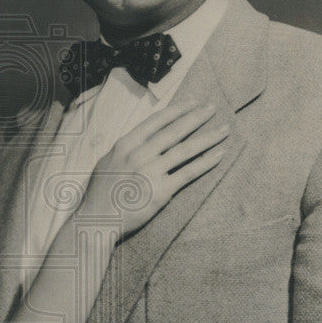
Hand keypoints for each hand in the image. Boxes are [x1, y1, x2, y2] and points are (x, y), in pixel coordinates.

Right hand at [80, 102, 228, 236]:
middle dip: (197, 117)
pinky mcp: (161, 191)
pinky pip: (188, 172)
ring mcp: (151, 171)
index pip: (157, 121)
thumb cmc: (100, 194)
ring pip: (185, 149)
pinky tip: (219, 154)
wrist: (97, 220)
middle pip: (175, 131)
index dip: (177, 110)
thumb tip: (141, 140)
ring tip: (224, 129)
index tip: (193, 102)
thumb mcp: (107, 163)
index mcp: (126, 145)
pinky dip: (206, 162)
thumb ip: (125, 150)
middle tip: (213, 107)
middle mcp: (140, 154)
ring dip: (207, 137)